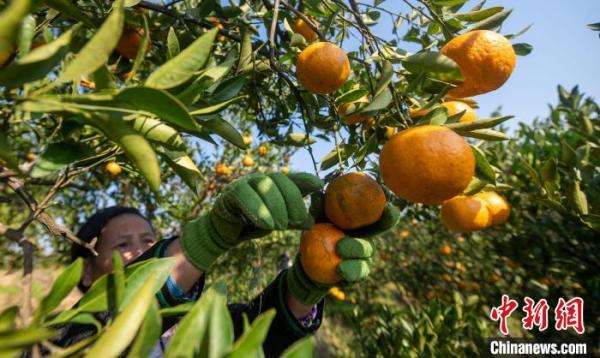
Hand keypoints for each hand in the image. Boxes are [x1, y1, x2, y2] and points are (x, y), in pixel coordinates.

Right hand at [180, 172, 322, 270]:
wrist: (226, 231)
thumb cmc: (254, 222)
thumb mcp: (278, 220)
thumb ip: (294, 219)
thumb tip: (312, 221)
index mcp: (275, 184)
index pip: (293, 178)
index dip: (306, 179)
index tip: (319, 185)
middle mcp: (261, 179)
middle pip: (280, 180)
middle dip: (292, 199)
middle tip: (299, 220)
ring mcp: (245, 183)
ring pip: (264, 186)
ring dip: (276, 206)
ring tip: (282, 226)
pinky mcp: (230, 193)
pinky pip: (244, 195)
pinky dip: (257, 209)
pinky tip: (267, 225)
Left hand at [287, 200, 399, 304]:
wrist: (307, 262)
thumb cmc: (314, 234)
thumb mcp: (314, 219)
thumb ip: (317, 208)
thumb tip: (317, 195)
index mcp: (360, 222)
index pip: (377, 211)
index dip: (386, 205)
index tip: (386, 195)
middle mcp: (366, 237)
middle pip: (381, 229)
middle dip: (388, 219)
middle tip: (384, 211)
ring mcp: (364, 257)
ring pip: (367, 252)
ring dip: (355, 250)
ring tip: (339, 248)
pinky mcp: (357, 275)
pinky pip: (358, 273)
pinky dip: (350, 271)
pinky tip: (340, 270)